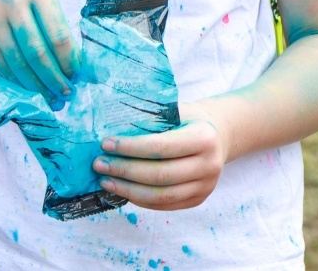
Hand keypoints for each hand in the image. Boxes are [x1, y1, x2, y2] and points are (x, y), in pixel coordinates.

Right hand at [0, 0, 80, 103]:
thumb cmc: (26, 6)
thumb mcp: (44, 9)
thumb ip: (59, 34)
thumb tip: (74, 72)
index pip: (58, 35)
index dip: (68, 62)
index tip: (75, 78)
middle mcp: (13, 3)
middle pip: (37, 52)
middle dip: (53, 78)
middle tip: (65, 94)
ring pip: (19, 63)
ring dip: (37, 85)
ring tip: (50, 97)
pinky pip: (5, 67)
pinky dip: (19, 82)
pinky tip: (31, 88)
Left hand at [92, 118, 225, 210]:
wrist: (218, 136)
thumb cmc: (187, 118)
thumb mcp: (174, 111)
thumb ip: (150, 120)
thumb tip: (109, 128)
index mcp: (203, 138)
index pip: (160, 147)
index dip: (130, 148)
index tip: (105, 144)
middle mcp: (209, 165)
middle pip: (160, 175)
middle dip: (124, 171)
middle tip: (99, 164)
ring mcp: (206, 186)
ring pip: (161, 196)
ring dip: (128, 190)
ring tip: (105, 181)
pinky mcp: (198, 200)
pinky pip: (165, 205)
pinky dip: (140, 200)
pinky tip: (122, 190)